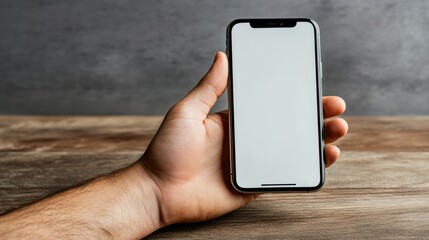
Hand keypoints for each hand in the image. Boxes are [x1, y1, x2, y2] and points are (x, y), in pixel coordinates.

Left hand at [140, 52, 347, 225]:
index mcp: (233, 121)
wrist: (158, 191)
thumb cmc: (167, 151)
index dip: (293, 97)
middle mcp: (246, 141)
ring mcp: (251, 164)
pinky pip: (284, 177)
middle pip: (288, 126)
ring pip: (293, 151)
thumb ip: (208, 88)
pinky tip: (321, 161)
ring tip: (337, 132)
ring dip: (317, 142)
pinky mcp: (252, 186)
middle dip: (314, 117)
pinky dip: (305, 170)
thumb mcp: (187, 112)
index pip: (270, 105)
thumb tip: (221, 57)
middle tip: (335, 108)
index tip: (313, 87)